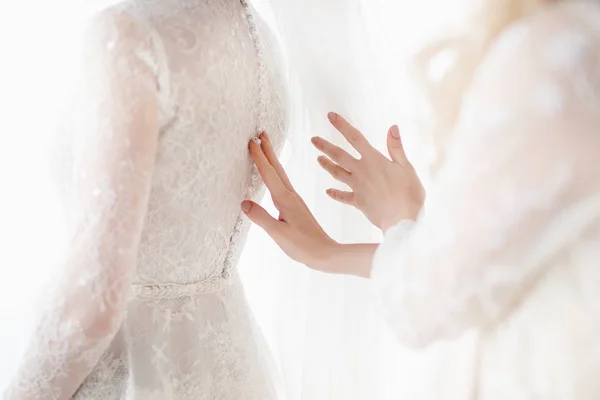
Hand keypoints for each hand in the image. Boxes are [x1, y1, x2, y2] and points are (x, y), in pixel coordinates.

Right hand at [242, 133, 337, 271]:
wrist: (325, 254)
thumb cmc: (303, 246)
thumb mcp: (278, 233)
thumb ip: (261, 217)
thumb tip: (243, 203)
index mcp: (285, 200)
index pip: (269, 174)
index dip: (259, 157)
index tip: (251, 141)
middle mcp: (291, 196)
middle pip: (277, 168)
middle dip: (268, 150)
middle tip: (260, 133)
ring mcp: (294, 200)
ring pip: (281, 174)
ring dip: (272, 159)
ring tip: (266, 147)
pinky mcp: (296, 207)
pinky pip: (283, 184)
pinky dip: (276, 173)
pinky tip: (275, 176)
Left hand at [312, 112, 424, 230]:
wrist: (403, 221)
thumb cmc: (409, 194)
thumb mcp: (406, 167)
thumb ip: (396, 148)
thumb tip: (392, 127)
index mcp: (374, 160)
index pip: (355, 138)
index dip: (342, 126)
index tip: (330, 116)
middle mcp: (362, 171)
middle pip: (339, 155)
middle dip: (325, 146)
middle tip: (313, 140)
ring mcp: (358, 187)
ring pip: (337, 173)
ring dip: (327, 165)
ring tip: (318, 159)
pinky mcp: (358, 202)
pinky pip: (343, 196)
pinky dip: (335, 194)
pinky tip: (328, 191)